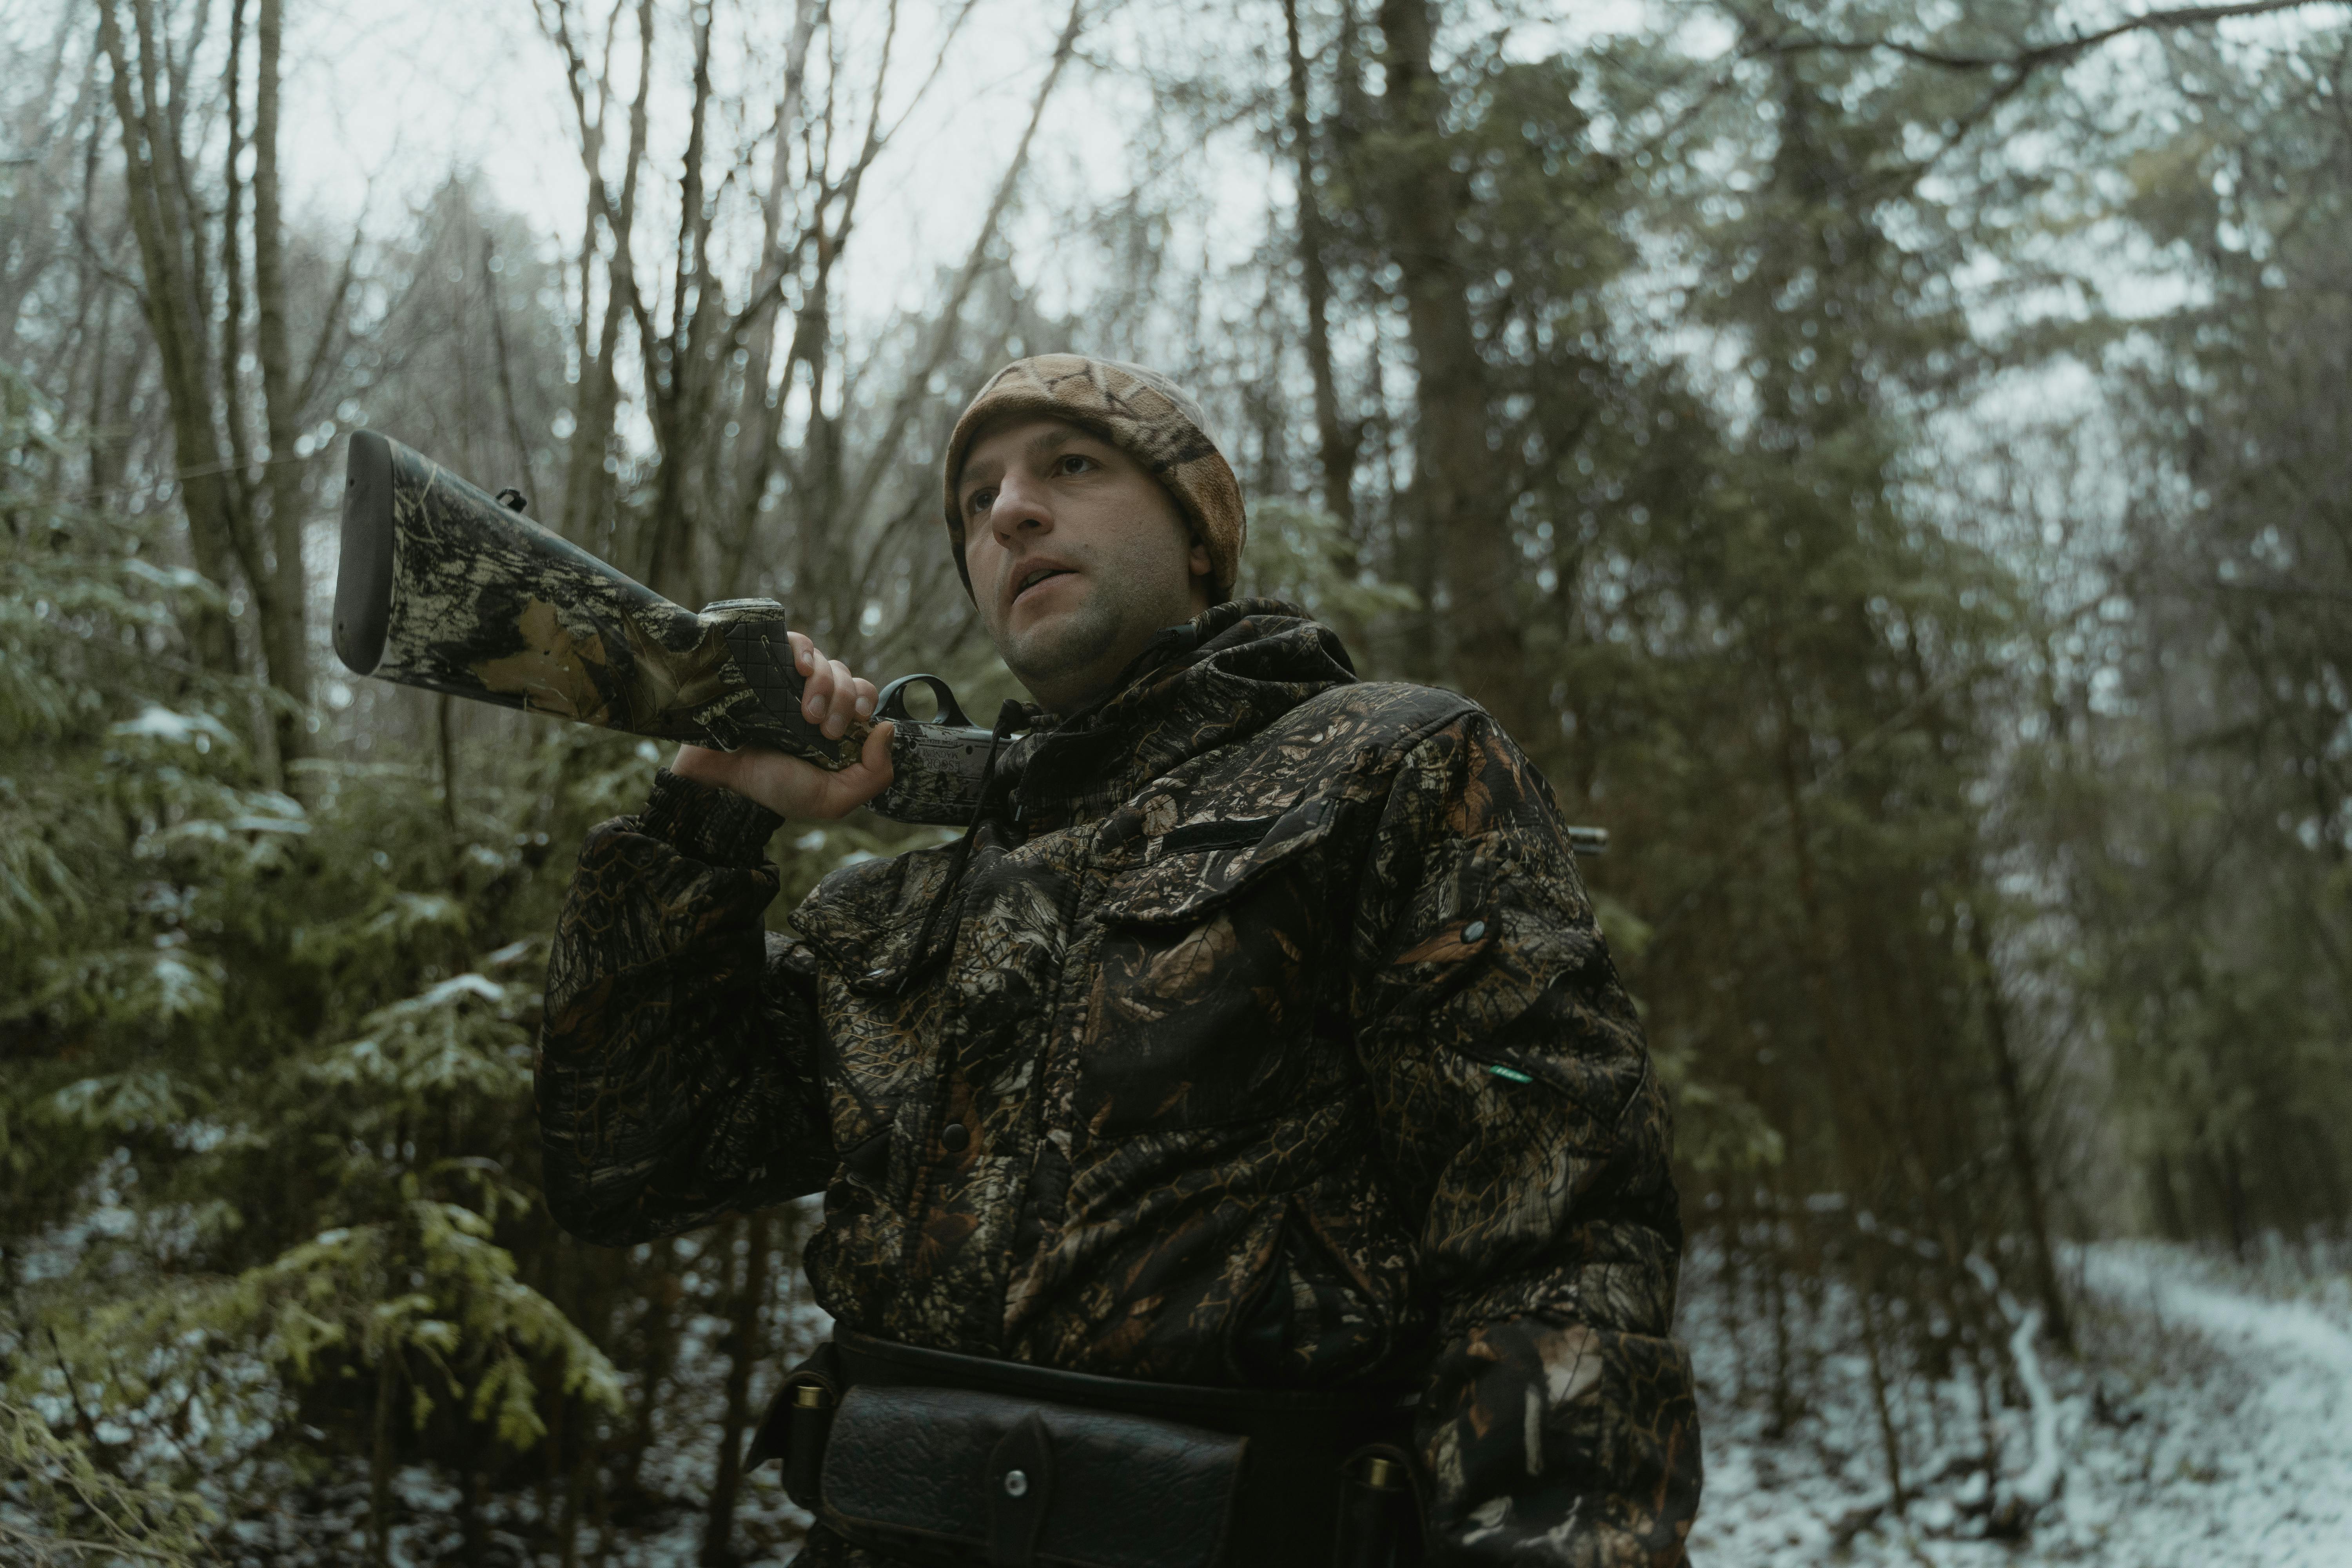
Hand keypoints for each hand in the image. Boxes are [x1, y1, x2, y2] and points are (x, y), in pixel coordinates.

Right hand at [671, 632, 893, 818]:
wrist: (722, 779)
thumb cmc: (775, 788)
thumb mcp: (832, 799)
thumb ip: (873, 775)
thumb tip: (886, 728)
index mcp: (835, 725)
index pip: (865, 695)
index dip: (864, 702)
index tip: (850, 725)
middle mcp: (817, 699)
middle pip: (848, 677)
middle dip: (844, 700)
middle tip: (823, 728)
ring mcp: (791, 682)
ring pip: (826, 661)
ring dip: (824, 684)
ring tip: (805, 713)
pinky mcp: (767, 666)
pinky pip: (796, 641)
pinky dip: (804, 649)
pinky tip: (800, 667)